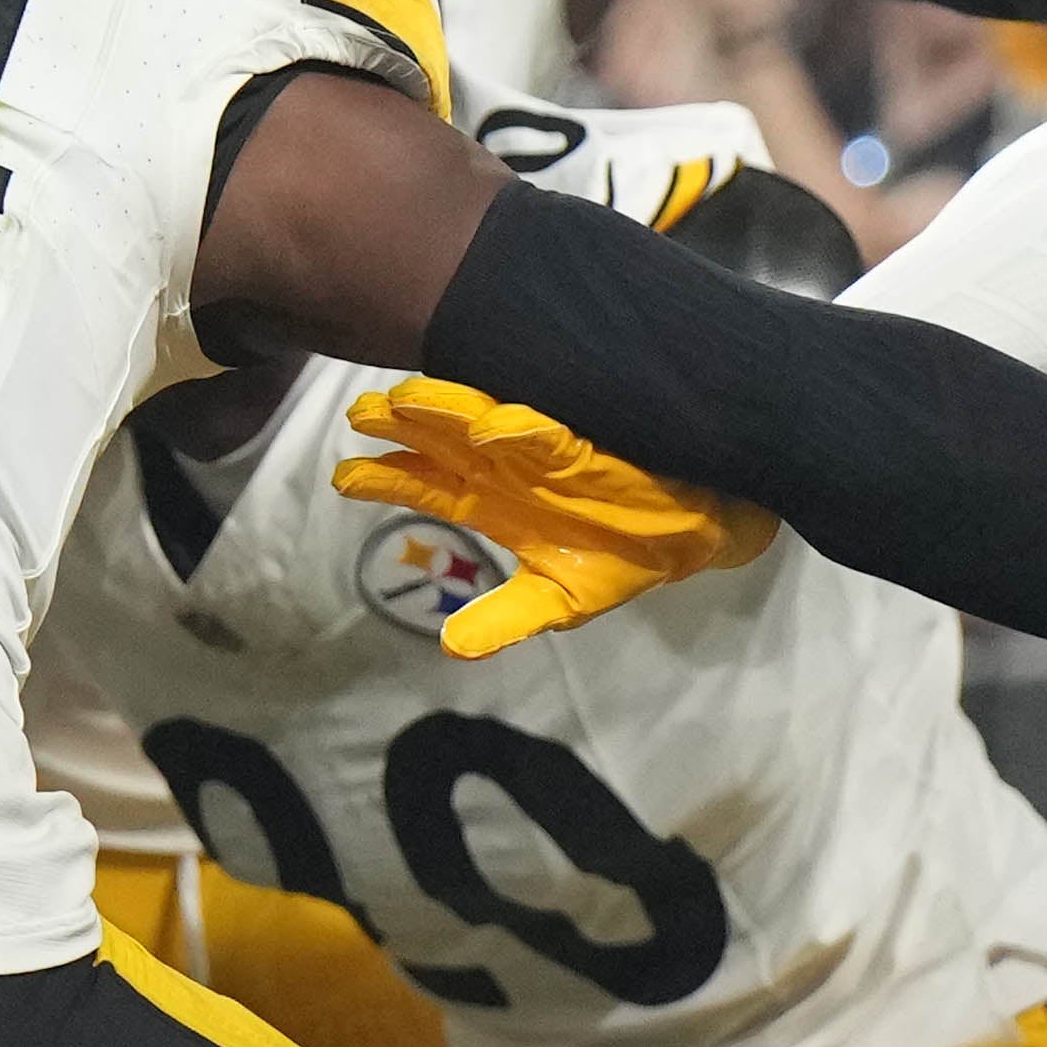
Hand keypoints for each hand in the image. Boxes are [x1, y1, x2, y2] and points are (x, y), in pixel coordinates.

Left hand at [332, 377, 760, 654]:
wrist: (703, 529)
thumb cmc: (627, 554)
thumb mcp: (562, 600)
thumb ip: (507, 618)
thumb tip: (451, 647)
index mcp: (494, 504)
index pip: (425, 488)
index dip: (384, 481)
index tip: (343, 478)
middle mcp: (508, 470)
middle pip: (440, 445)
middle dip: (400, 430)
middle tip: (359, 415)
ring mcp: (544, 453)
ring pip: (481, 425)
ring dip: (445, 413)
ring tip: (404, 400)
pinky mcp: (588, 448)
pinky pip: (548, 437)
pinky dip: (519, 431)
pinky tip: (488, 428)